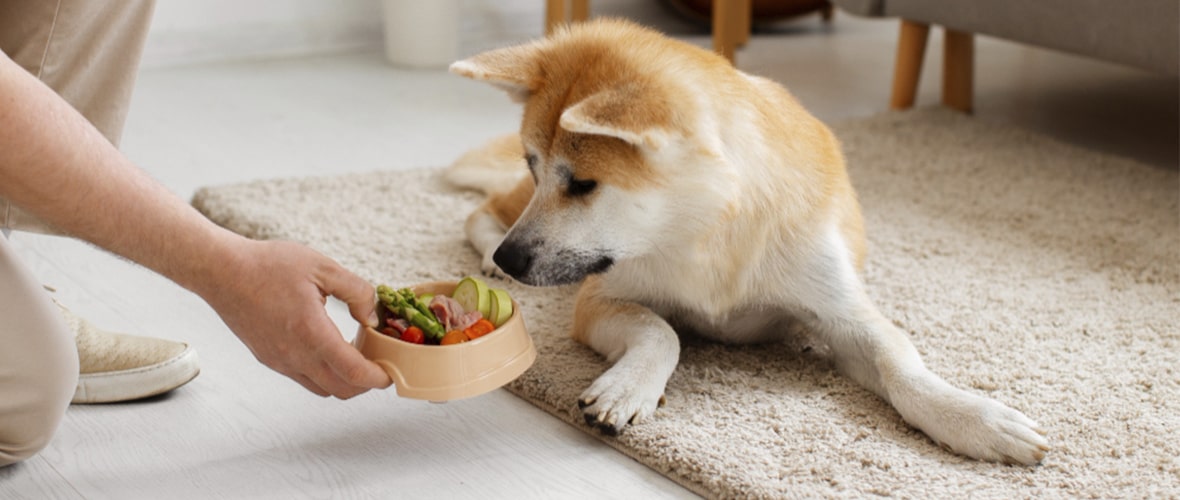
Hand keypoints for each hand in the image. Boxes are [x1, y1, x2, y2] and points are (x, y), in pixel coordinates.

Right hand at [199, 239, 391, 397]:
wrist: (222, 271)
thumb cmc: (268, 265)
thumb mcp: (323, 267)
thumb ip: (357, 291)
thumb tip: (372, 317)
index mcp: (311, 333)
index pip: (353, 373)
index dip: (378, 378)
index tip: (391, 373)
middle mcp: (294, 355)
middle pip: (341, 390)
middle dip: (366, 383)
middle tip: (379, 363)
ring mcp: (279, 361)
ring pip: (322, 389)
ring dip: (344, 380)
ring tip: (356, 354)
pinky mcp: (269, 359)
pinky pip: (304, 379)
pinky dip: (324, 374)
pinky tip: (330, 349)